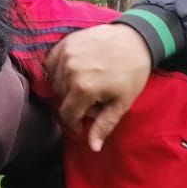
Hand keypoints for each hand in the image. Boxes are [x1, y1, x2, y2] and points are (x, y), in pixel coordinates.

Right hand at [45, 25, 152, 149]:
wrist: (135, 39)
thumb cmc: (132, 74)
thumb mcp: (121, 104)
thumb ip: (104, 125)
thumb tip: (93, 148)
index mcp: (83, 88)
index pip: (67, 114)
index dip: (75, 123)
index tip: (83, 124)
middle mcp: (70, 71)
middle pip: (61, 98)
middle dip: (75, 104)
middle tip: (93, 101)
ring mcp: (65, 55)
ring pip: (55, 81)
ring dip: (67, 88)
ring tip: (87, 86)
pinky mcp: (64, 43)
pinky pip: (51, 63)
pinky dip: (59, 71)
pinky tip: (75, 72)